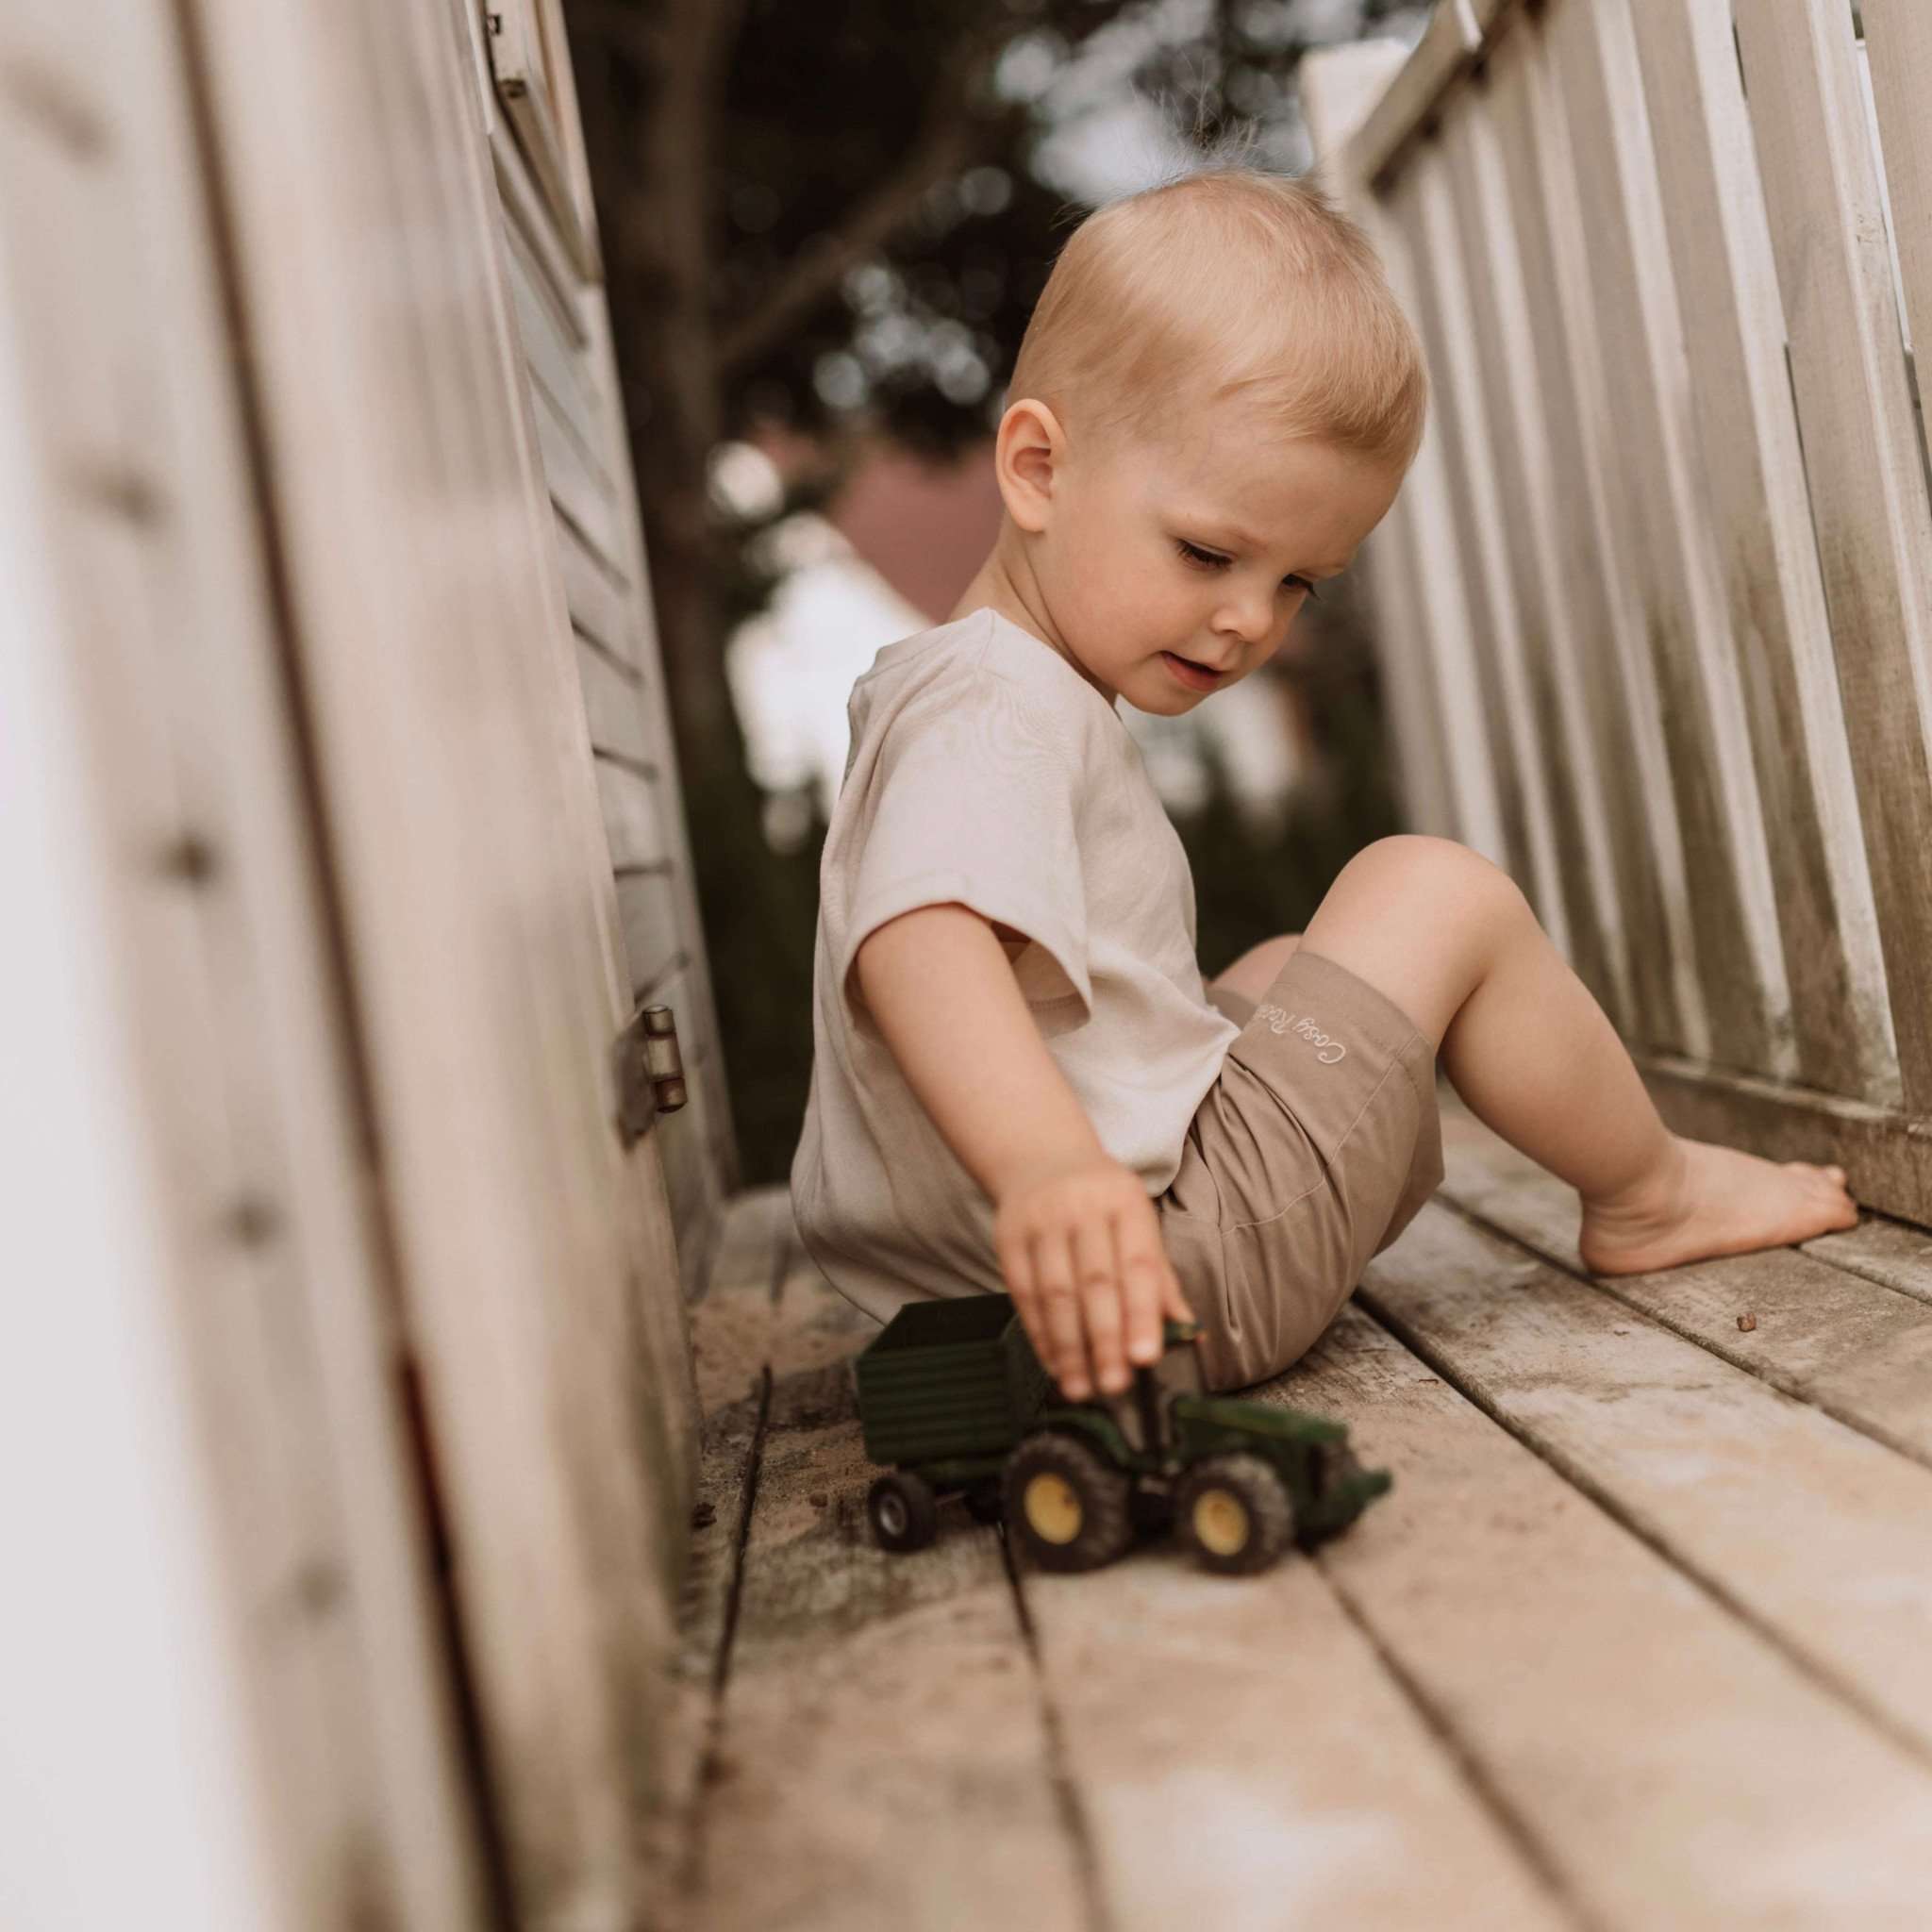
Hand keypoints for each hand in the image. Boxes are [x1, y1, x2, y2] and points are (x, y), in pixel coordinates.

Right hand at [992, 1155, 1195, 1399]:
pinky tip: (1053, 1362)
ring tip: (1081, 1386)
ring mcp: (1040, 1220)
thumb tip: (1190, 1332)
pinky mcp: (1008, 1236)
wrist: (1041, 1157)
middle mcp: (1082, 1207)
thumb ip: (1161, 1279)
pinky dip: (1039, 1333)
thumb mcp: (1139, 1224)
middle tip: (1115, 1385)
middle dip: (1106, 1340)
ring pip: (1055, 1293)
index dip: (1141, 1313)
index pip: (1137, 1264)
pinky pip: (1023, 1293)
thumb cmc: (1103, 1202)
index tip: (1146, 1359)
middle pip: (1095, 1283)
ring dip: (1069, 1347)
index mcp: (1125, 1202)